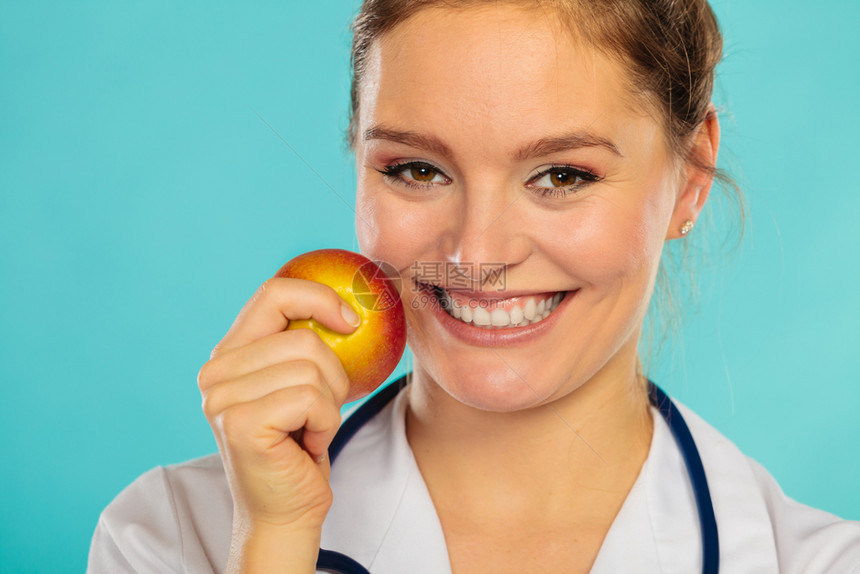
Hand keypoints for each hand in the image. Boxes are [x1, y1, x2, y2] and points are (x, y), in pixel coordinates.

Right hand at [197, 278, 359, 568]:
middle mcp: (215, 372)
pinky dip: (325, 423)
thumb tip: (352, 304)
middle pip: (303, 338)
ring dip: (330, 404)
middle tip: (320, 410)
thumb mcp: (300, 383)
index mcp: (229, 353)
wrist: (284, 510)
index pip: (273, 293)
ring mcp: (222, 398)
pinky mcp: (239, 424)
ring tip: (310, 428)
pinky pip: (312, 400)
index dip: (318, 297)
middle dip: (333, 375)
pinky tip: (307, 443)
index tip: (351, 322)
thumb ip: (304, 344)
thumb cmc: (300, 444)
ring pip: (312, 368)